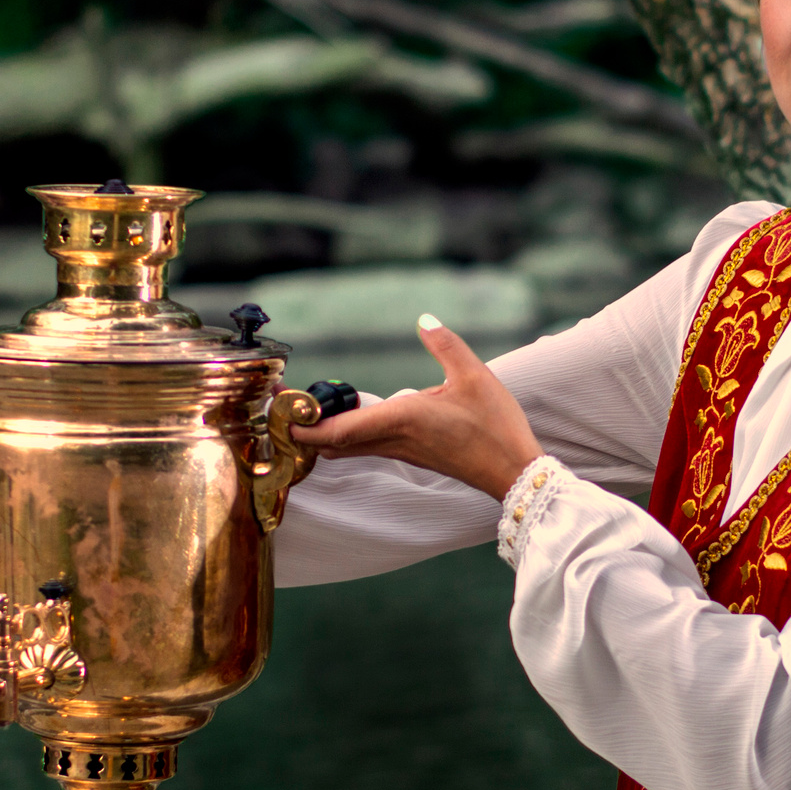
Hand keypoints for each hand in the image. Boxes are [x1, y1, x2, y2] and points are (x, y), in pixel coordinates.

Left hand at [290, 315, 542, 499]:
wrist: (513, 471)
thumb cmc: (496, 426)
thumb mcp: (475, 376)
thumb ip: (446, 345)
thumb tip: (423, 318)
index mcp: (402, 419)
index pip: (336, 429)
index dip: (302, 423)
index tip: (279, 409)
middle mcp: (393, 439)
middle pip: (330, 443)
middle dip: (300, 427)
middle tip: (277, 403)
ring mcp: (400, 451)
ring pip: (345, 447)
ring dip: (320, 431)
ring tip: (300, 407)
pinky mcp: (409, 454)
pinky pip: (363, 446)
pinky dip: (341, 435)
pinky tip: (341, 418)